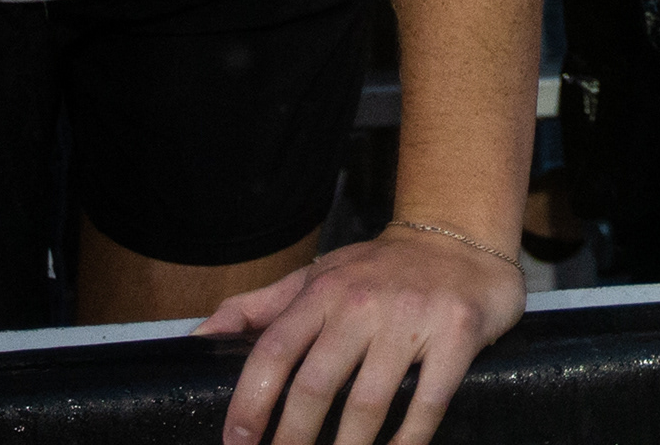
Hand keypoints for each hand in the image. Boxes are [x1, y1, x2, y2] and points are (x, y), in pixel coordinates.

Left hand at [207, 224, 523, 444]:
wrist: (461, 237)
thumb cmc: (379, 269)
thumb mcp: (317, 276)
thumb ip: (259, 308)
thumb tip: (198, 339)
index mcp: (323, 292)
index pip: (273, 352)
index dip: (250, 403)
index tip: (237, 444)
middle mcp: (363, 303)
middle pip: (315, 387)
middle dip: (291, 441)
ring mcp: (411, 319)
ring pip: (367, 404)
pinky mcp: (456, 334)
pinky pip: (427, 403)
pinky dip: (406, 443)